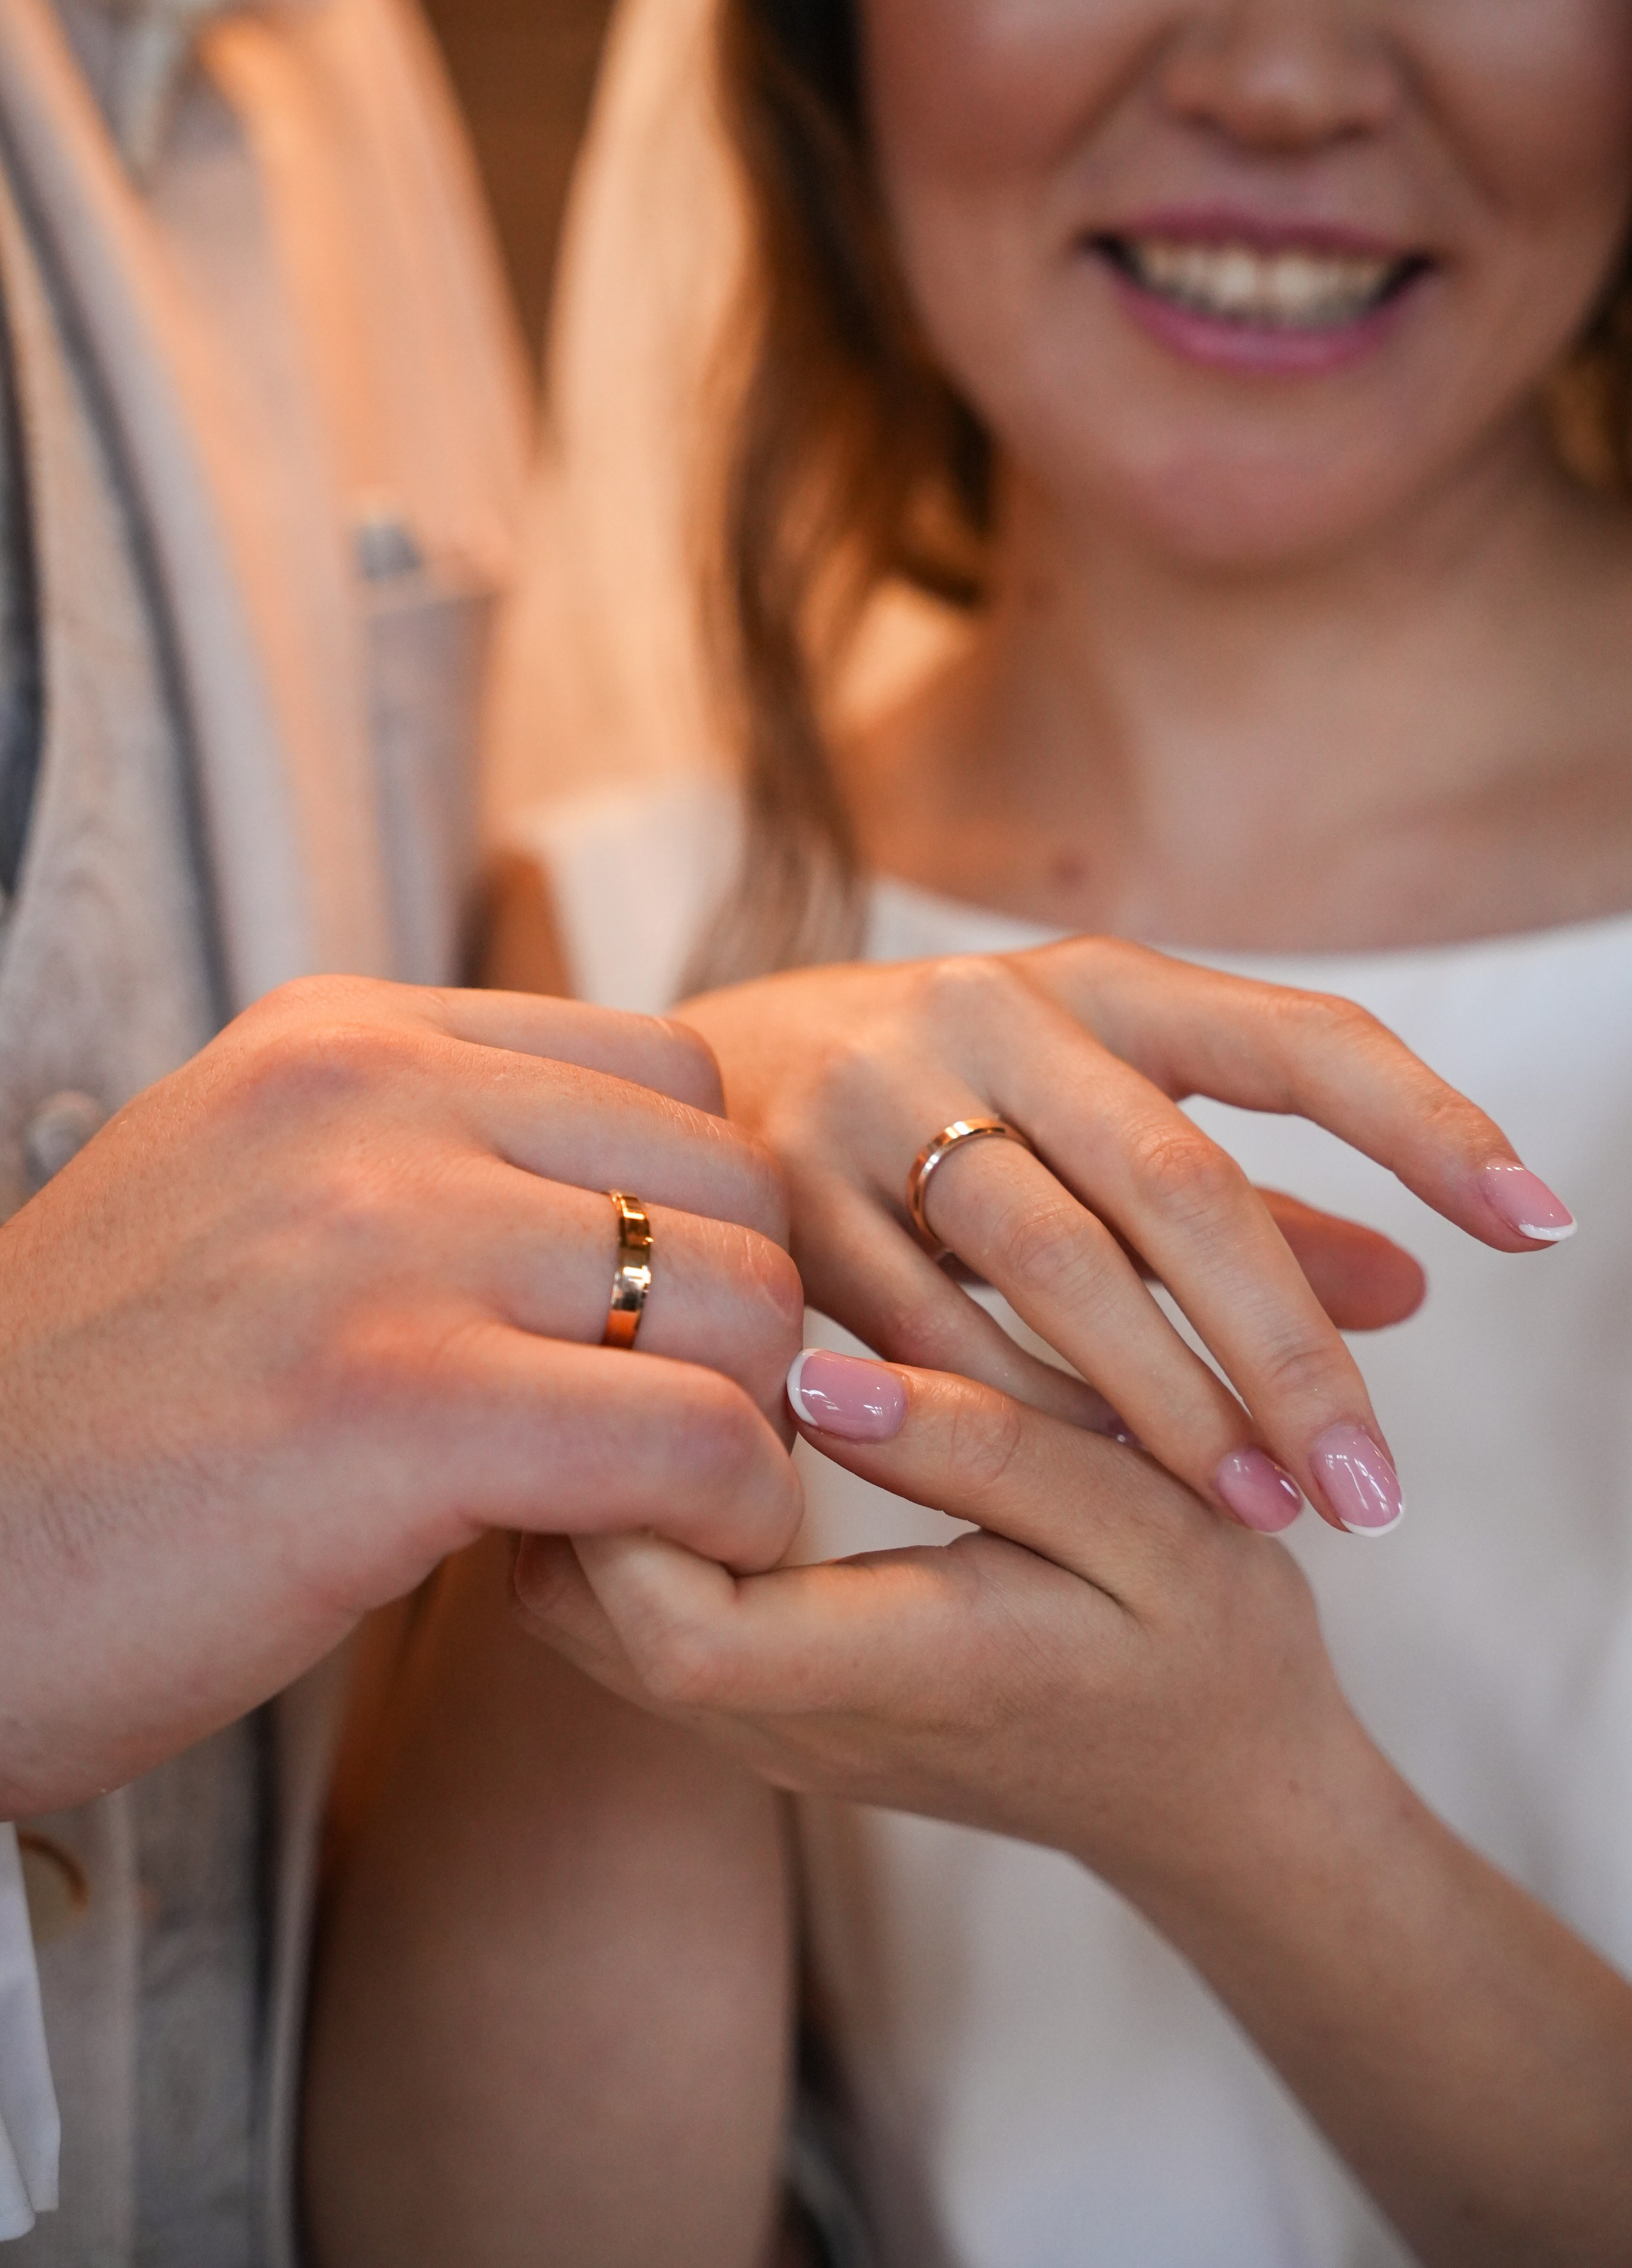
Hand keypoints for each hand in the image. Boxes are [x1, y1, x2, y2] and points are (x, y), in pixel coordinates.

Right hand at [0, 978, 802, 1815]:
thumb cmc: (100, 1433)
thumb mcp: (255, 1211)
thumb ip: (430, 1171)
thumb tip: (653, 1217)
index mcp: (342, 1039)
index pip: (668, 1071)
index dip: (698, 1216)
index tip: (654, 1334)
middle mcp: (374, 1101)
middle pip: (729, 1183)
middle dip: (738, 1325)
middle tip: (679, 1437)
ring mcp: (385, 1240)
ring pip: (739, 1302)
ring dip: (743, 1424)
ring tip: (660, 1507)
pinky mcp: (400, 1406)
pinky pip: (695, 1439)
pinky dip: (730, 1516)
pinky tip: (665, 1563)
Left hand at [515, 1348, 1347, 1887]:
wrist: (1220, 1795)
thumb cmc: (1206, 1647)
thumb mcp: (1149, 1524)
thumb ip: (985, 1449)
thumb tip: (814, 1381)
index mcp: (898, 1675)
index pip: (674, 1624)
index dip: (633, 1487)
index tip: (678, 1353)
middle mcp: (795, 1729)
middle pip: (573, 1613)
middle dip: (577, 1461)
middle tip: (646, 1325)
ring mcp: (764, 1735)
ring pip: (573, 1616)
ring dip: (590, 1486)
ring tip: (670, 1357)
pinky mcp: (759, 1714)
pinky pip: (625, 1619)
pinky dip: (622, 1521)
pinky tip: (700, 1423)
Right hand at [680, 940, 1573, 1531]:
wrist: (677, 1083)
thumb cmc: (942, 1112)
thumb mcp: (1097, 1120)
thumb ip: (1251, 1204)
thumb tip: (1420, 1289)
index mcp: (1097, 982)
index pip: (1297, 1038)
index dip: (1427, 1124)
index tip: (1543, 1225)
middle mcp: (988, 1014)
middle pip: (1178, 1181)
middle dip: (1288, 1347)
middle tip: (1372, 1494)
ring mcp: (872, 1095)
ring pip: (1050, 1262)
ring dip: (1163, 1402)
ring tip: (1258, 1513)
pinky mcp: (777, 1191)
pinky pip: (920, 1325)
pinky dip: (1011, 1410)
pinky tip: (1084, 1483)